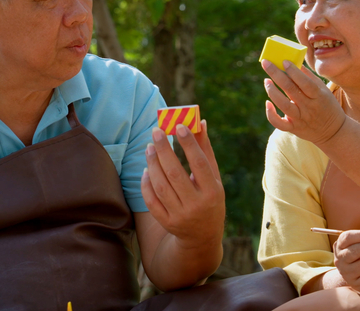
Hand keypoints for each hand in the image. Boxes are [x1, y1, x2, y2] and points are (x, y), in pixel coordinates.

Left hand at [141, 120, 224, 250]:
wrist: (202, 236)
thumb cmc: (209, 198)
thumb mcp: (214, 178)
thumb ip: (205, 151)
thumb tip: (199, 122)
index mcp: (213, 192)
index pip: (200, 164)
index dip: (189, 144)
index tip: (179, 125)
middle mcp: (197, 205)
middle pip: (175, 174)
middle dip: (164, 150)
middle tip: (156, 132)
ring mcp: (180, 215)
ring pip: (161, 186)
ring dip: (152, 164)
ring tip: (149, 147)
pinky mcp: (167, 222)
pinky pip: (151, 201)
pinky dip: (146, 184)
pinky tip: (146, 169)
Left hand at [261, 59, 345, 146]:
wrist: (332, 131)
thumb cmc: (326, 105)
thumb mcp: (323, 89)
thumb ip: (309, 76)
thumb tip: (294, 62)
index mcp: (318, 96)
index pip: (304, 82)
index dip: (293, 71)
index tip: (284, 61)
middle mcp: (308, 107)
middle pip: (290, 89)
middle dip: (276, 74)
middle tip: (266, 63)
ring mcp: (300, 119)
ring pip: (283, 105)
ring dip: (272, 91)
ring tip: (267, 81)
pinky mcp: (293, 128)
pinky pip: (279, 123)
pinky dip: (271, 114)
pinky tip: (267, 103)